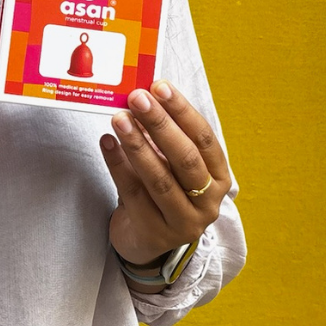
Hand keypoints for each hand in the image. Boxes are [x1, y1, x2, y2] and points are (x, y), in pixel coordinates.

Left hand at [100, 80, 229, 268]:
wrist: (144, 238)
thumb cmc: (160, 189)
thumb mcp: (168, 161)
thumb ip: (160, 134)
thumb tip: (141, 96)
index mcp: (219, 178)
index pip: (205, 139)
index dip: (182, 111)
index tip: (160, 86)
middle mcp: (208, 202)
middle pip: (185, 158)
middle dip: (160, 124)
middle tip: (137, 98)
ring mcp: (183, 223)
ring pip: (160, 179)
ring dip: (137, 144)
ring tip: (118, 118)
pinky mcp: (155, 234)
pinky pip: (133, 194)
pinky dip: (117, 165)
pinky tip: (106, 143)